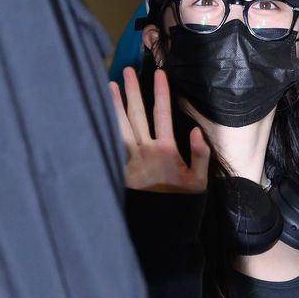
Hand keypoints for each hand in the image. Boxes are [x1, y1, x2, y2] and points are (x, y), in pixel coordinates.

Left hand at [110, 67, 209, 192]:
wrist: (162, 227)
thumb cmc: (183, 204)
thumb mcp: (199, 181)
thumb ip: (199, 155)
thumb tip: (196, 131)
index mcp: (166, 150)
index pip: (162, 114)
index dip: (161, 92)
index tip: (159, 73)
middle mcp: (145, 151)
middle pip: (136, 114)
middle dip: (132, 91)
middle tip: (126, 70)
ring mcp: (130, 161)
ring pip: (119, 127)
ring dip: (113, 106)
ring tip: (108, 86)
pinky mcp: (119, 171)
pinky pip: (110, 146)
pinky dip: (105, 130)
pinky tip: (98, 118)